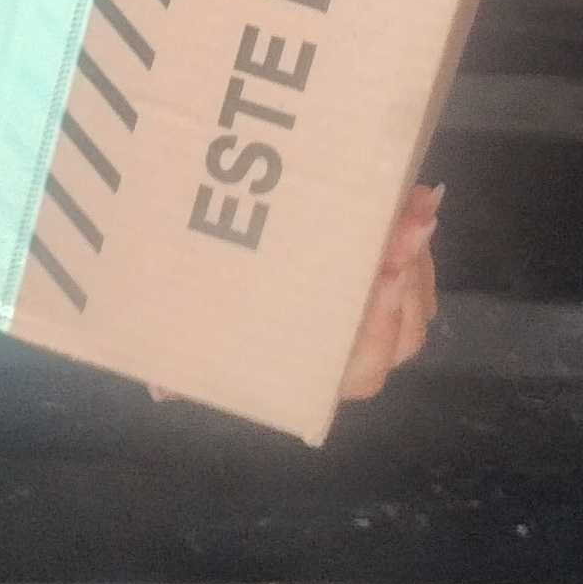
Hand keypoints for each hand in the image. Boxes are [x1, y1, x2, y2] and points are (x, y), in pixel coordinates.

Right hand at [138, 179, 442, 414]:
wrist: (253, 320)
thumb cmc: (227, 333)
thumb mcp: (203, 350)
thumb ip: (185, 370)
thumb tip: (162, 385)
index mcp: (325, 378)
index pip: (365, 362)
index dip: (379, 322)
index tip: (383, 275)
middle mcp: (362, 361)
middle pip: (406, 327)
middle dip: (409, 271)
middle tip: (409, 220)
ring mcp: (386, 328)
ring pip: (417, 299)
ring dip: (419, 250)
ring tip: (415, 199)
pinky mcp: (396, 293)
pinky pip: (420, 277)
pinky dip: (418, 239)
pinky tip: (411, 197)